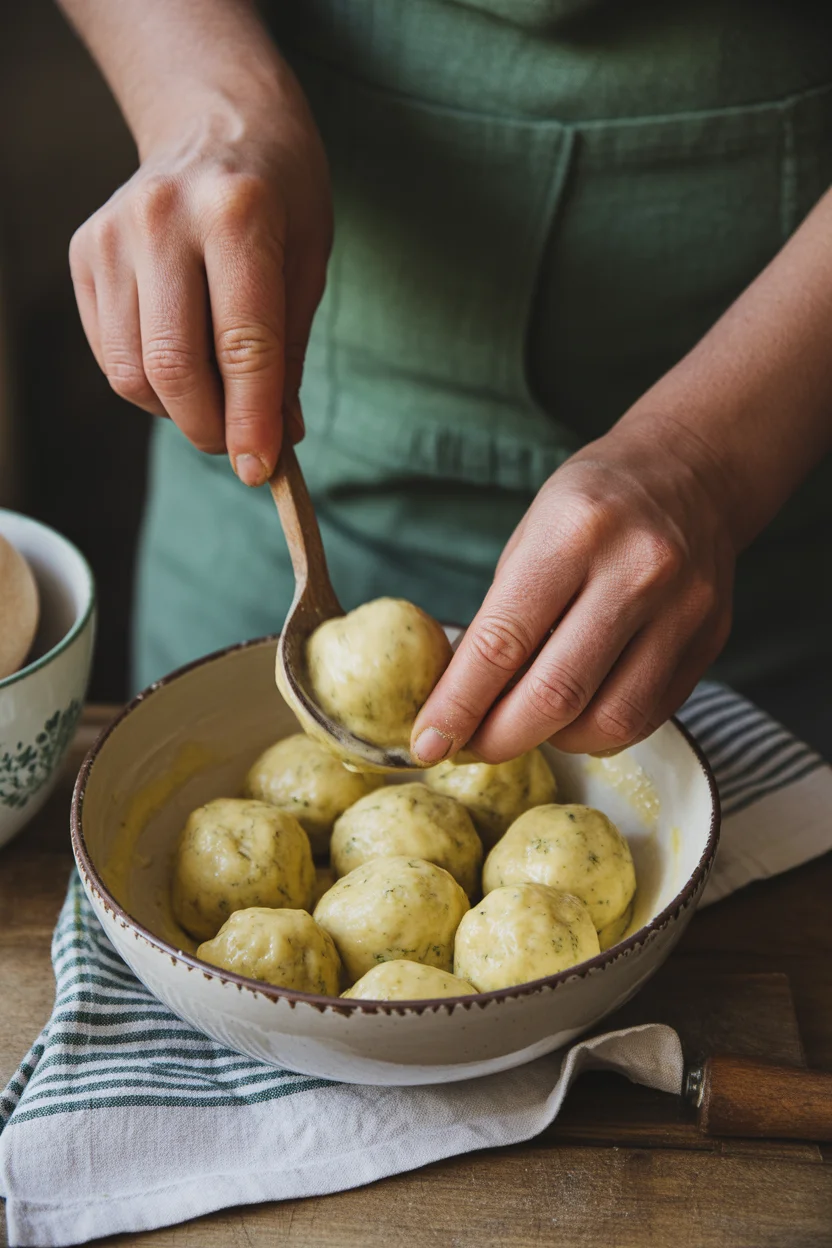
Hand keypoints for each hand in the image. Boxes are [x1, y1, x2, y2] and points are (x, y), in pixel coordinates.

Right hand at [69, 72, 331, 483]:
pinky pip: (110, 354)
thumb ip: (288, 354)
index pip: (242, 346)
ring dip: (178, 411)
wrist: (213, 118)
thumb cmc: (278, 193)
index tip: (260, 469)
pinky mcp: (84, 254)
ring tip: (216, 397)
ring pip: (132, 372)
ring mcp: (112, 235)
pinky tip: (182, 362)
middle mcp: (162, 219)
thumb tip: (275, 440)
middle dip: (211, 429)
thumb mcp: (309, 261)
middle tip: (240, 446)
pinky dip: (148, 384)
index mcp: (236, 214)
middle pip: (174, 367)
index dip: (251, 421)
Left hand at [412, 420, 735, 760]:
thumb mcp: (530, 537)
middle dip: (500, 737)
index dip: (459, 706)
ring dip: (553, 741)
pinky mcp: (709, 641)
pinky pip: (648, 716)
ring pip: (609, 720)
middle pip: (556, 694)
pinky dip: (600, 731)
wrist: (692, 473)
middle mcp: (635, 572)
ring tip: (526, 727)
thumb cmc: (592, 506)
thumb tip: (459, 705)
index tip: (427, 742)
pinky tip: (575, 717)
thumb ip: (500, 619)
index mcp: (573, 533)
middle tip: (469, 747)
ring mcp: (682, 610)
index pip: (502, 644)